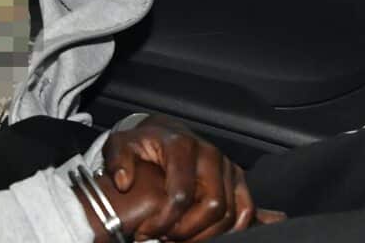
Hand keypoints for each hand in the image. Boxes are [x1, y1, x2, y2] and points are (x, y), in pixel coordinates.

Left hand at [103, 115, 254, 240]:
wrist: (165, 132)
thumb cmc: (145, 142)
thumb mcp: (122, 144)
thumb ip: (118, 160)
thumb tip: (123, 181)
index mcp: (182, 146)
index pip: (181, 195)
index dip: (163, 221)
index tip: (145, 232)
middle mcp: (211, 155)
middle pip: (213, 206)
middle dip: (188, 231)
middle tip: (166, 239)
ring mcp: (228, 167)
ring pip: (231, 213)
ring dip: (206, 235)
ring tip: (180, 239)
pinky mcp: (238, 179)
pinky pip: (246, 211)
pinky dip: (231, 230)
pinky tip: (205, 236)